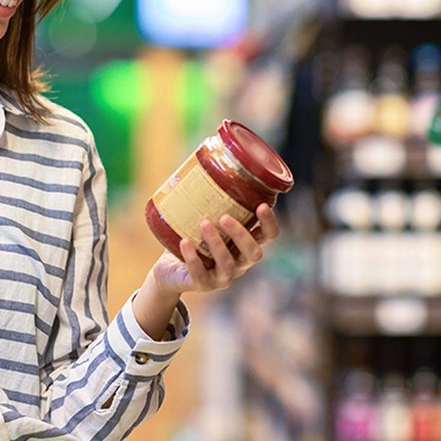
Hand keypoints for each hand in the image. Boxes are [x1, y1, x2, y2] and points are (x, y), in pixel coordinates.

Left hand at [147, 204, 279, 295]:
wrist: (170, 269)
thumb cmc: (192, 238)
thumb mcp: (204, 218)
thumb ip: (210, 198)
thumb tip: (202, 155)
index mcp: (245, 245)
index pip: (269, 236)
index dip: (269, 223)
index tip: (262, 205)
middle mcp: (240, 262)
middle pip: (254, 253)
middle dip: (242, 235)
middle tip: (225, 217)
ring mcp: (223, 277)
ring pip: (228, 264)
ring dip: (218, 244)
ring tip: (203, 224)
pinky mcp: (203, 285)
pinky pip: (201, 275)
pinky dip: (193, 259)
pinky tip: (185, 243)